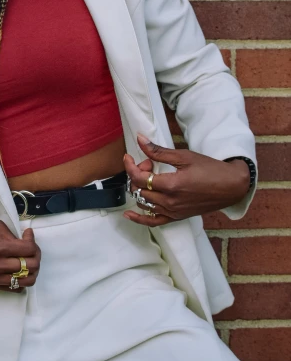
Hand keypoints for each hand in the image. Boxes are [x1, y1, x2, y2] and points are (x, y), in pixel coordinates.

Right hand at [0, 220, 40, 292]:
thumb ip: (9, 233)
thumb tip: (22, 240)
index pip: (28, 249)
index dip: (32, 240)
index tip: (28, 234)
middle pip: (30, 266)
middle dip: (36, 254)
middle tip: (30, 246)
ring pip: (25, 281)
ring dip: (31, 270)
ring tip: (26, 260)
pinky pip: (13, 289)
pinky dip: (21, 281)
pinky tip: (17, 270)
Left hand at [122, 134, 249, 226]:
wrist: (230, 186)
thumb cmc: (210, 169)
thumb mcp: (183, 156)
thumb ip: (158, 151)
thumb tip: (140, 139)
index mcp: (171, 185)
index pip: (139, 177)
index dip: (130, 165)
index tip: (129, 156)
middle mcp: (169, 202)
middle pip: (139, 189)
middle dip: (138, 174)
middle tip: (149, 164)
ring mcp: (172, 212)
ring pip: (143, 203)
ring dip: (139, 189)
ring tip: (151, 178)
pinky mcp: (176, 217)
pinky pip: (153, 221)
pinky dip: (139, 218)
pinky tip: (129, 214)